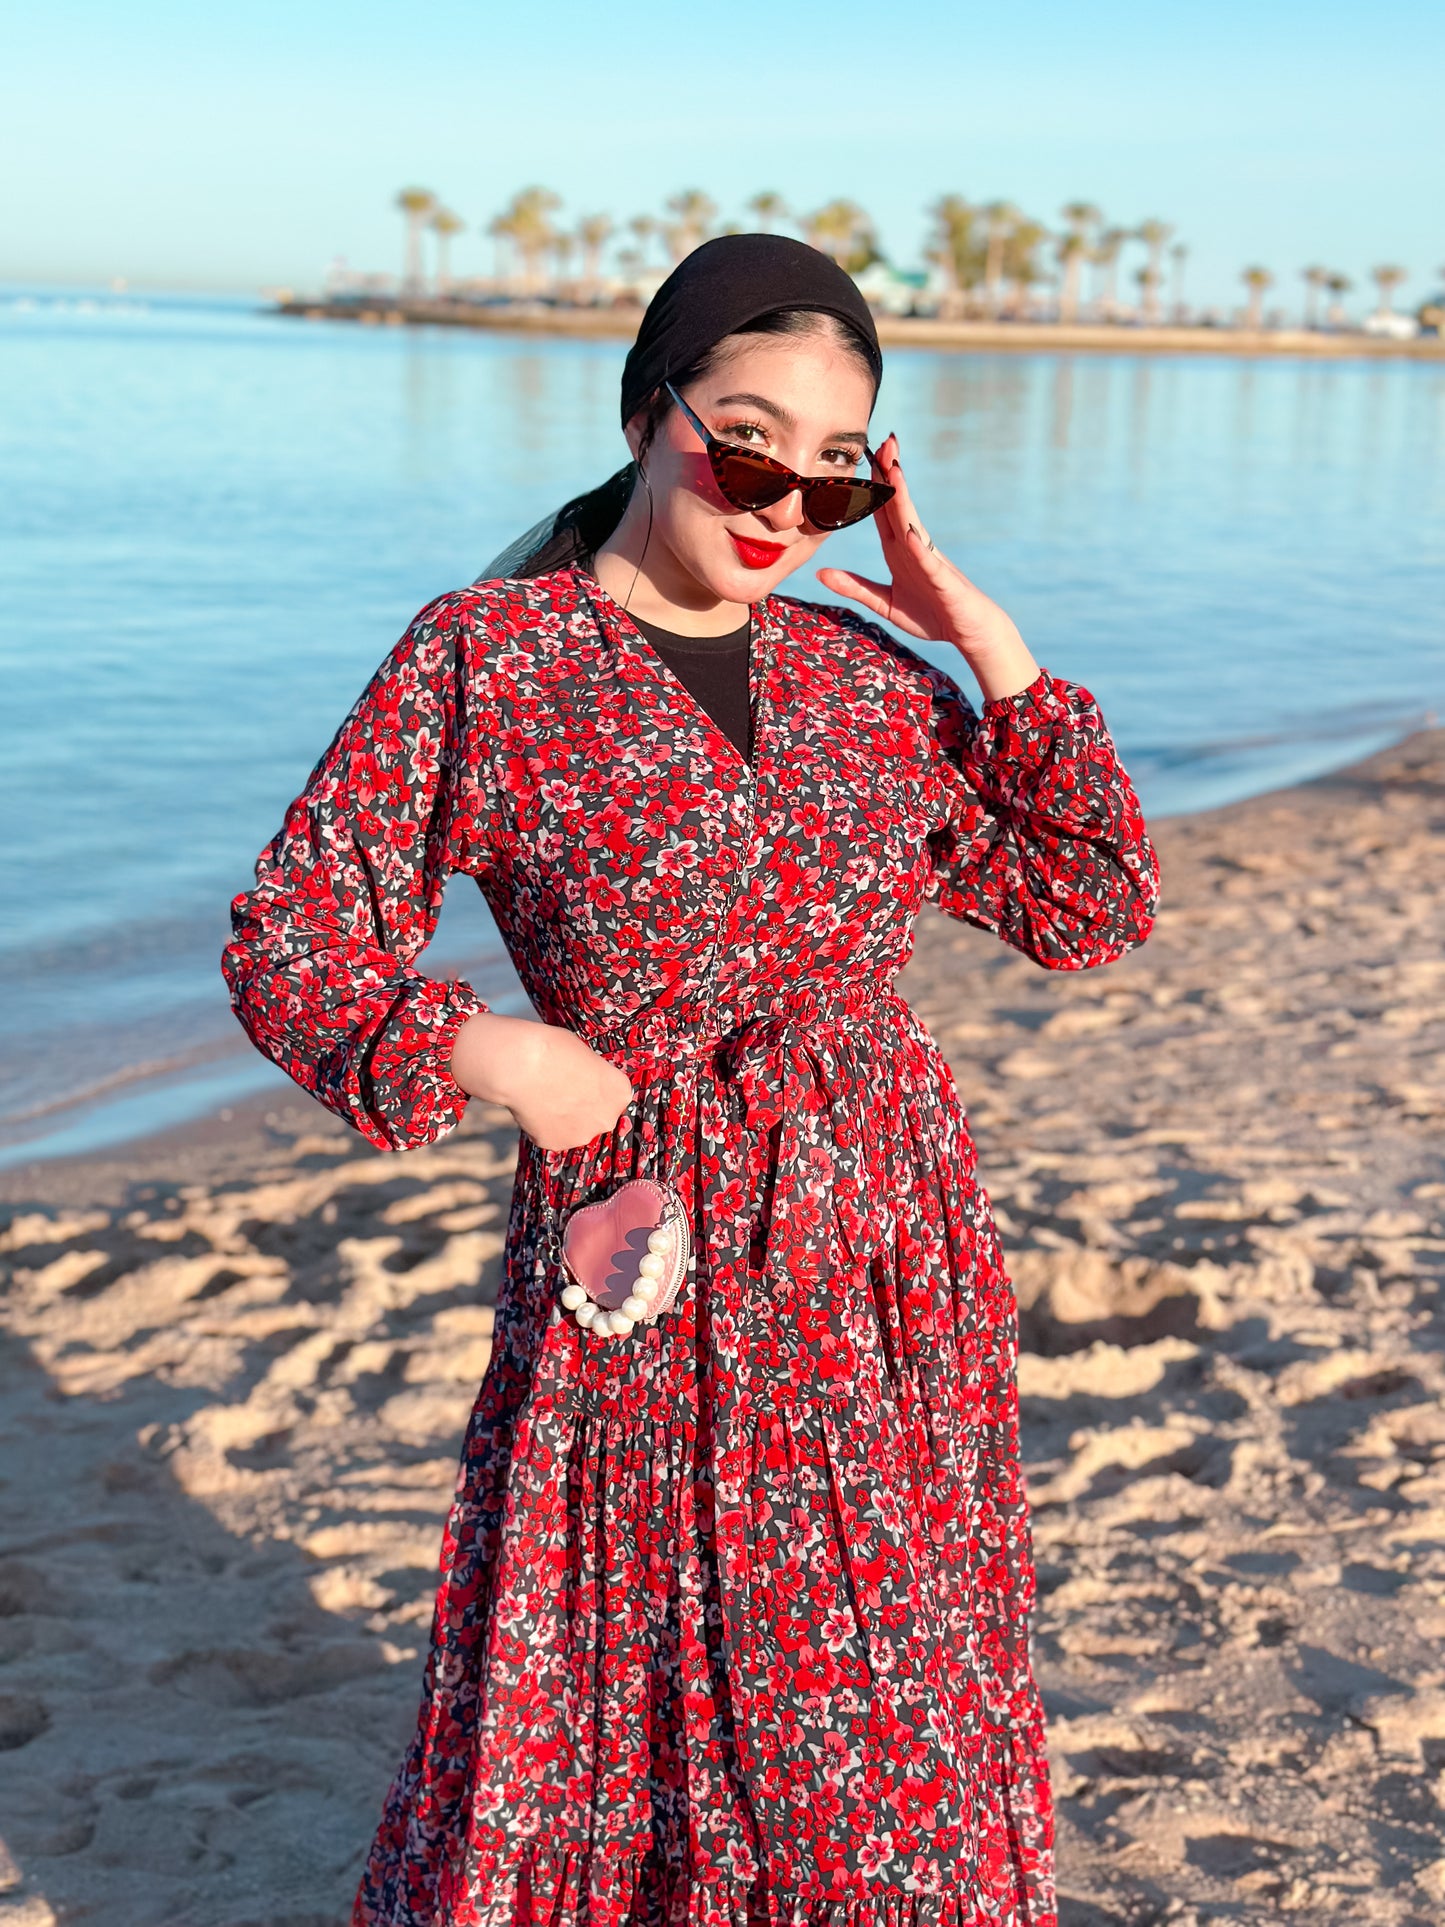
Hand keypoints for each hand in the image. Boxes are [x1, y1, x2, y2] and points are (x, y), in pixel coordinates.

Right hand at [449, 1012, 634, 1151]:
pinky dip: (542, 1125)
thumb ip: (592, 1074)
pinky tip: (532, 1108)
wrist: (520, 1065)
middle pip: (597, 1115)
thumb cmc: (553, 1048)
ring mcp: (581, 1135)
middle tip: (561, 1090)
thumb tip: (584, 1080)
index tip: (581, 1077)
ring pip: (575, 1129)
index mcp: (620, 1092)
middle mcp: (606, 1119)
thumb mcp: (584, 1054)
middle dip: (583, 1107)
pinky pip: (551, 1135)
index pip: (614, 1093)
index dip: (596, 1085)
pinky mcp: (554, 1144)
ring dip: (564, 1119)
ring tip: (544, 1098)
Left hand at [815, 432, 1040, 703]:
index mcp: (898, 550)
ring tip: (894, 469)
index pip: (882, 510)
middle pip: (899, 504)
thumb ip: (855, 587)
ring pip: (912, 523)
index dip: (872, 484)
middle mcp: (913, 547)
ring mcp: (930, 560)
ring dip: (903, 497)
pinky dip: (918, 547)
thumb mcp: (885, 603)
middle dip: (891, 473)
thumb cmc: (932, 614)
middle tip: (882, 441)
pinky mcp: (943, 580)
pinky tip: (908, 532)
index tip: (864, 455)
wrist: (969, 631)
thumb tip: (820, 573)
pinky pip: (929, 562)